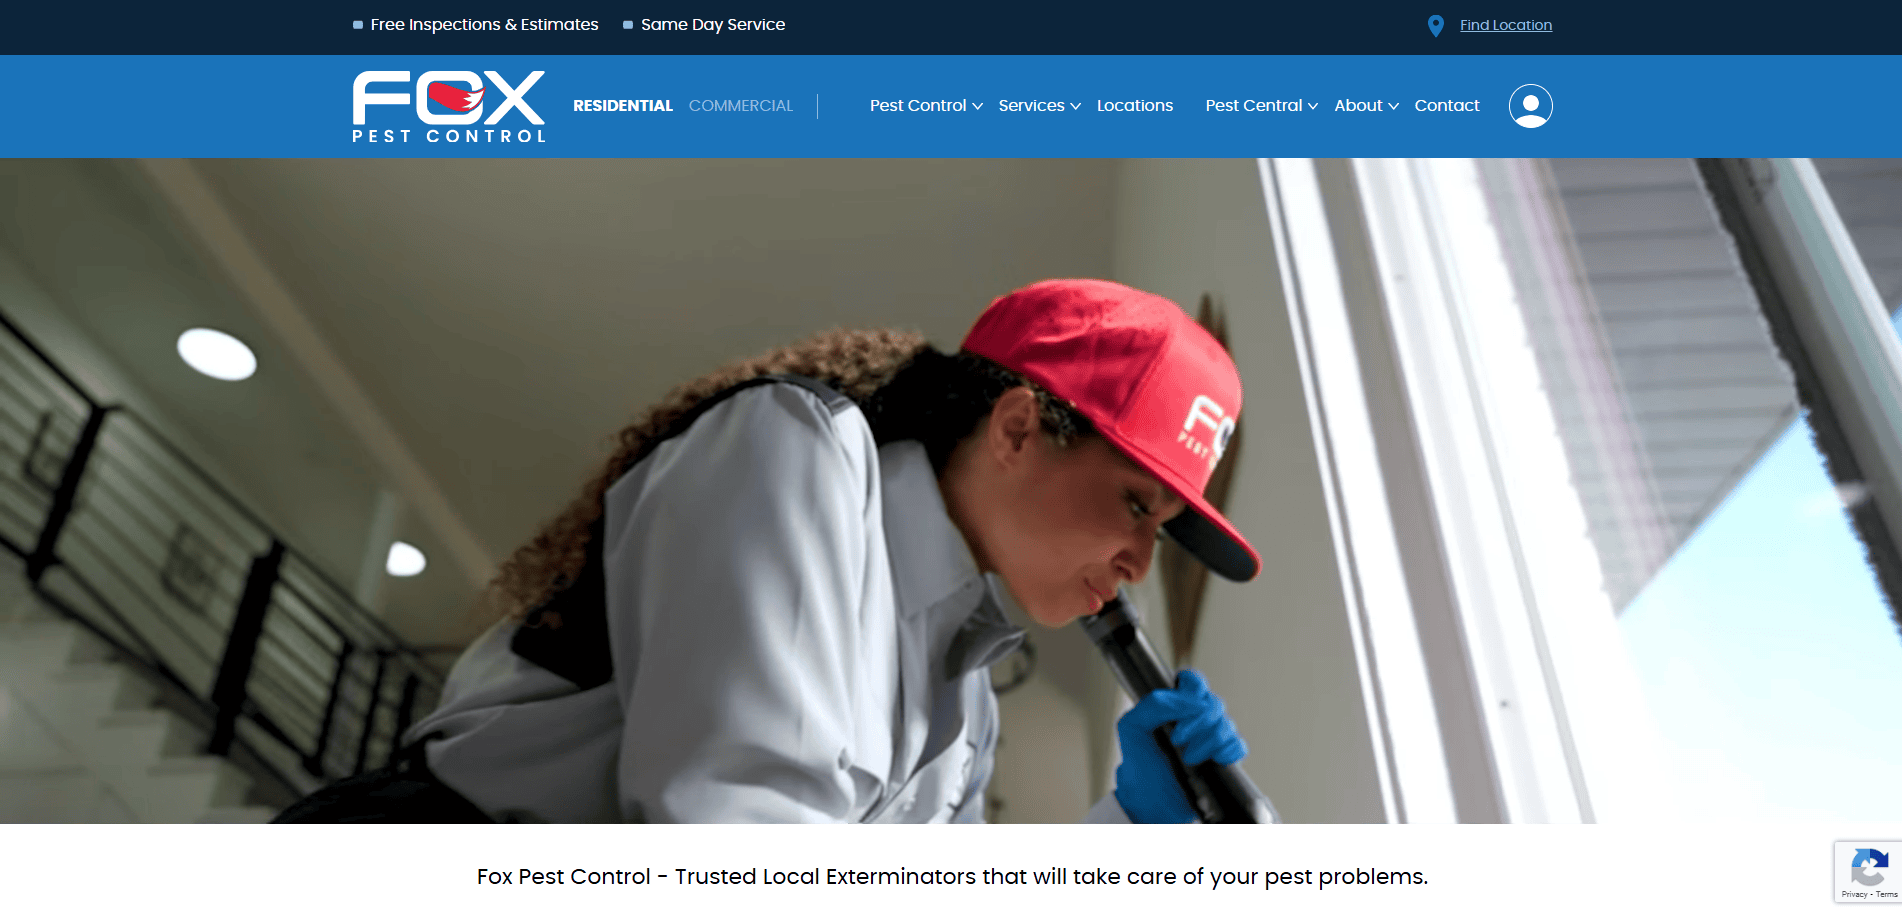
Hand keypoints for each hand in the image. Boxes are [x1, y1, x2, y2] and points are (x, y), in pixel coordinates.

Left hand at [1113, 669, 1246, 822]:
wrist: (1151, 805)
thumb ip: (1153, 704)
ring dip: (1208, 742)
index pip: (1193, 682)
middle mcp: (1195, 720)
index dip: (1192, 689)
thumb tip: (1190, 701)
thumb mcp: (1131, 729)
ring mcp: (1211, 740)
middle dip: (1197, 723)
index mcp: (1174, 708)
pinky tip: (1213, 761)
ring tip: (1189, 759)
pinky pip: (1239, 746)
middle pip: (1214, 703)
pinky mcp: (1224, 759)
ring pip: (1227, 725)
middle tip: (1178, 740)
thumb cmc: (1140, 767)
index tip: (1183, 708)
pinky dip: (1227, 752)